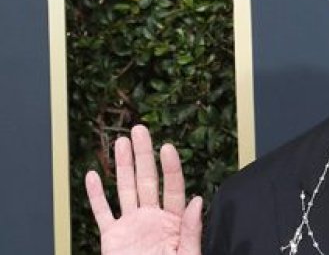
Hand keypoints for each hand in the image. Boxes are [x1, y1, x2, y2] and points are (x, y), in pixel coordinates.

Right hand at [85, 125, 202, 254]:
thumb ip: (191, 231)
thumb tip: (196, 201)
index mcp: (174, 222)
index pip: (172, 187)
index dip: (170, 167)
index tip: (167, 147)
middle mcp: (152, 218)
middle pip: (147, 180)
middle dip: (143, 155)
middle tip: (140, 129)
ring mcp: (131, 226)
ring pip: (125, 190)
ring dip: (121, 166)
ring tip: (121, 142)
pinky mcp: (112, 238)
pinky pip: (102, 213)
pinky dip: (96, 195)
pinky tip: (92, 175)